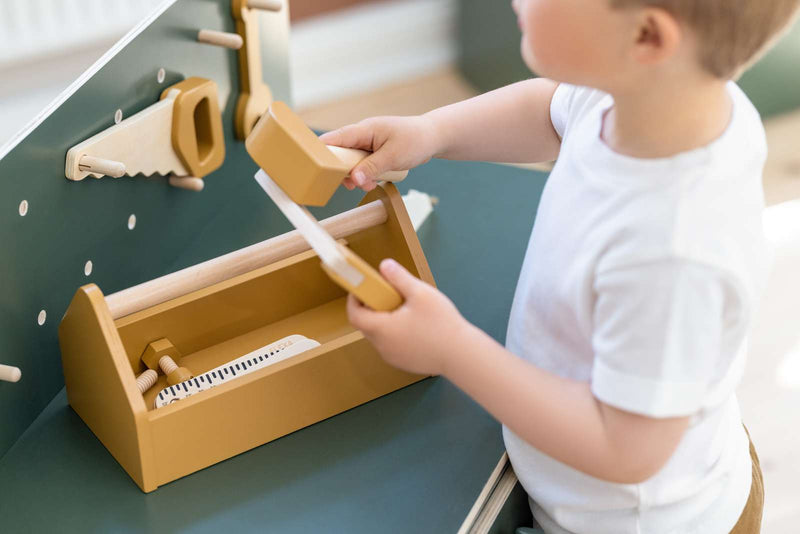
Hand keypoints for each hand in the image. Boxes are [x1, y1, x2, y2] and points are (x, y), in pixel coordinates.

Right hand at [319, 115, 440, 190]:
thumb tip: (353, 179)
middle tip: (352, 184)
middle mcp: (362, 136)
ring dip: (357, 177)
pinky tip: (375, 181)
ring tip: (369, 184)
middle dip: (344, 171)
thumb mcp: (393, 156)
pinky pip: (362, 166)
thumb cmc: (415, 140)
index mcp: (364, 130)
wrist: (432, 137)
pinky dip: (366, 176)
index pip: (334, 139)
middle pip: (340, 154)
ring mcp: (367, 145)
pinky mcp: (373, 153)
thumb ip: (372, 168)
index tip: (316, 168)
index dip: (322, 152)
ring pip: (351, 163)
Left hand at [347, 259, 469, 375]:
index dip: (354, 300)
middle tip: (389, 295)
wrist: (462, 355)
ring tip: (406, 310)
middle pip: (367, 325)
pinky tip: (416, 327)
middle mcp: (382, 346)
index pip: (355, 315)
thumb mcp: (420, 293)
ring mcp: (393, 357)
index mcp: (381, 329)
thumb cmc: (441, 323)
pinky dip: (396, 334)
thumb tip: (384, 265)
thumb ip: (399, 278)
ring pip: (380, 336)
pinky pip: (392, 346)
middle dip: (373, 308)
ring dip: (385, 322)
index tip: (363, 289)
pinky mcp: (404, 364)